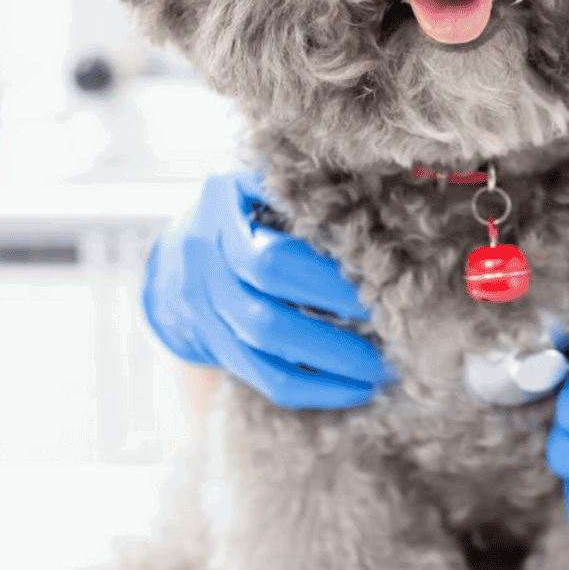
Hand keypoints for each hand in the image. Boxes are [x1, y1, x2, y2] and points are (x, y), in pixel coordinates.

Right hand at [142, 172, 392, 408]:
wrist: (174, 258)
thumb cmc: (241, 208)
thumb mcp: (260, 180)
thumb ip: (302, 185)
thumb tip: (382, 188)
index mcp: (220, 208)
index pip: (272, 256)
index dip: (325, 276)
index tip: (382, 282)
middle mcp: (202, 259)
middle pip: (266, 302)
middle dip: (336, 315)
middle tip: (394, 325)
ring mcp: (203, 308)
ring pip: (265, 345)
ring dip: (332, 360)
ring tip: (385, 367)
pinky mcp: (217, 349)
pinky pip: (264, 378)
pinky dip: (313, 389)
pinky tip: (357, 390)